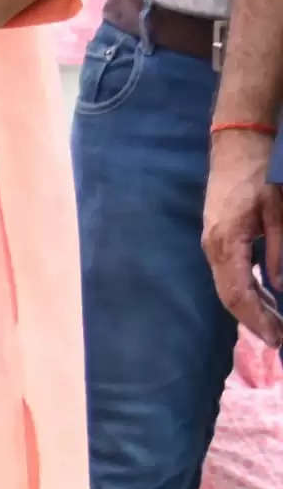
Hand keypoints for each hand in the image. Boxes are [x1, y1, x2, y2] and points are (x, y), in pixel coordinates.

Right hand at [207, 138, 282, 345]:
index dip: (257, 319)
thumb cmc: (260, 175)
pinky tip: (264, 300)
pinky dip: (246, 292)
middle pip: (230, 297)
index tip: (276, 339)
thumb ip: (278, 250)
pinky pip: (229, 275)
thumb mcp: (277, 211)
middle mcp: (214, 248)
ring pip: (228, 288)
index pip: (239, 294)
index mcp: (227, 243)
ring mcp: (212, 244)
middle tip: (279, 341)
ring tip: (274, 327)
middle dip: (253, 322)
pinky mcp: (218, 239)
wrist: (237, 147)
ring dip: (250, 309)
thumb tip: (278, 286)